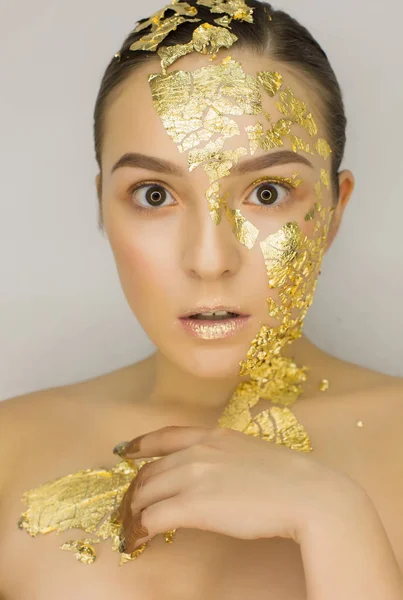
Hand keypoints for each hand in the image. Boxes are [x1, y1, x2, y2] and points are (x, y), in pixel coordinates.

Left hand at [114, 425, 357, 553]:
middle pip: (150, 470)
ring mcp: (194, 476)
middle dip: (135, 491)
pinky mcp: (193, 505)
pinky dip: (139, 530)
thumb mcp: (253, 455)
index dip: (141, 443)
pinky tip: (140, 540)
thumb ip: (227, 459)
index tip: (124, 450)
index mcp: (214, 436)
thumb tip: (214, 478)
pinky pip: (152, 518)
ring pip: (145, 493)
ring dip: (133, 512)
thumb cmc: (290, 479)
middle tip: (128, 508)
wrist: (308, 494)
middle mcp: (198, 451)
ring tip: (131, 528)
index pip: (166, 435)